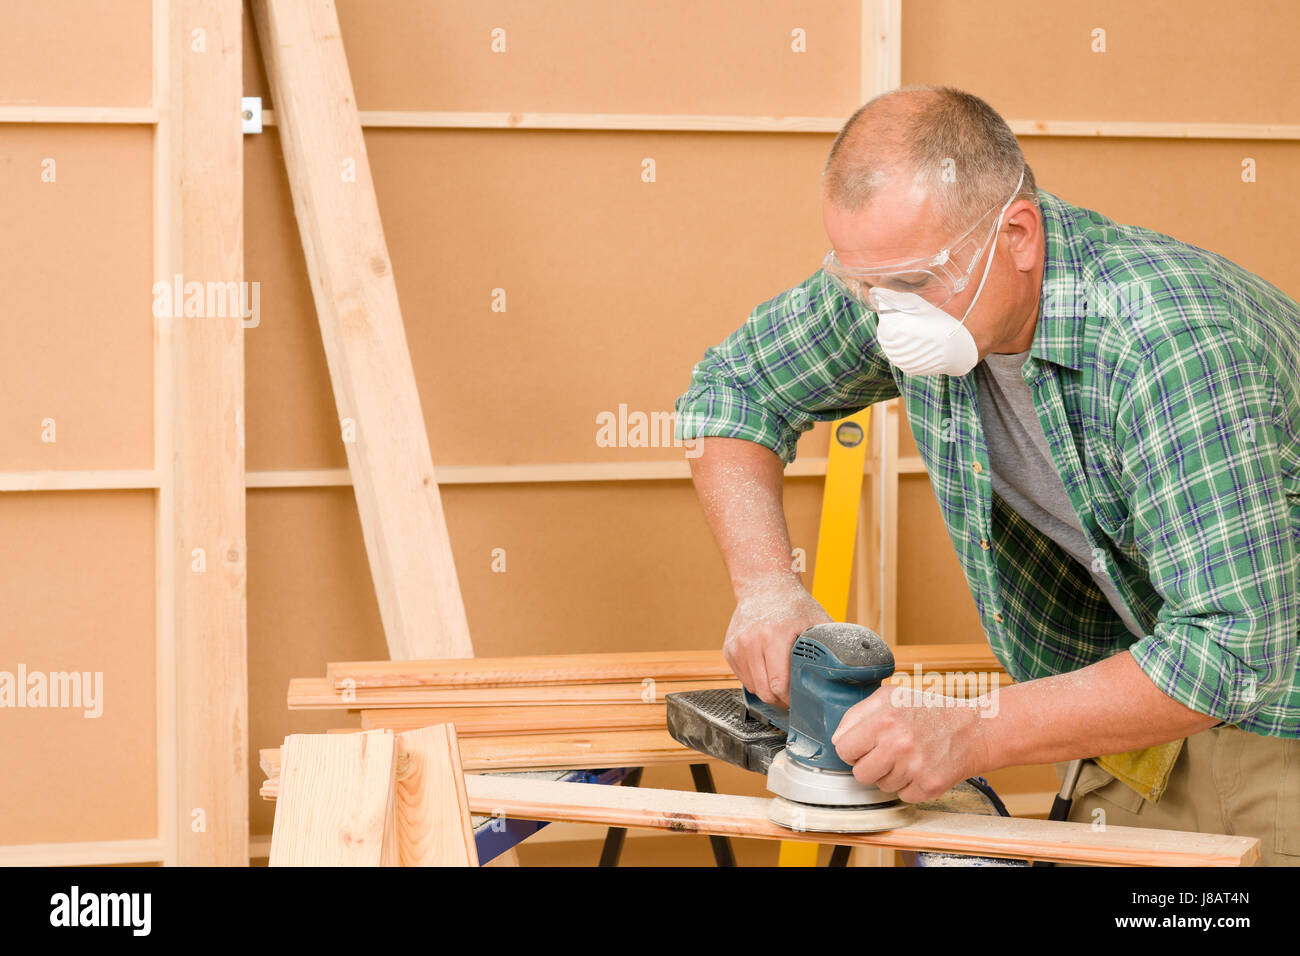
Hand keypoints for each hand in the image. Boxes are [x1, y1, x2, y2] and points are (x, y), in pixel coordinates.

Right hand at [723, 576, 830, 706]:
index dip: (791, 699)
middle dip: (780, 700)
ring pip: (753, 687)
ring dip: (767, 691)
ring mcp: (737, 646)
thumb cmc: (792, 603)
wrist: (763, 585)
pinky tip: (766, 670)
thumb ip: (831, 643)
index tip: (800, 701)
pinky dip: (755, 680)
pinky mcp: (729, 650)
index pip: (779, 683)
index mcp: (775, 635)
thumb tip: (850, 666)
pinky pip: (743, 677)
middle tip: (792, 699)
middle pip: (764, 691)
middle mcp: (752, 641)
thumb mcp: (816, 619)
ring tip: (780, 684)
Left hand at [831, 686, 992, 802]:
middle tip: (887, 752)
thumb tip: (837, 739)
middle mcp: (898, 744)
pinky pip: (902, 795)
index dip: (853, 748)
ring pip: (881, 786)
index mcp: (884, 719)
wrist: (972, 729)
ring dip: (891, 774)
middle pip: (860, 773)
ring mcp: (914, 767)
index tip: (864, 745)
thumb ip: (857, 714)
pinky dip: (910, 785)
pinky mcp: (929, 786)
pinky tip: (921, 768)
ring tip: (908, 756)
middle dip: (870, 764)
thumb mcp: (891, 696)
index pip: (843, 749)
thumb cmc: (929, 711)